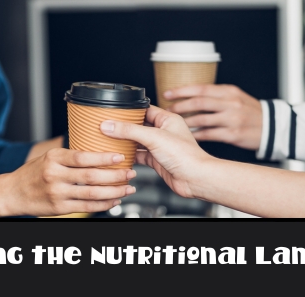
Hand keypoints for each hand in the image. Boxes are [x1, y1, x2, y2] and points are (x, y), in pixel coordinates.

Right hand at [0, 148, 136, 215]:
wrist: (13, 193)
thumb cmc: (33, 173)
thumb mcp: (48, 157)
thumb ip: (70, 156)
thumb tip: (98, 150)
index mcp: (54, 158)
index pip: (83, 157)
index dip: (103, 158)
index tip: (120, 156)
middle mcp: (55, 175)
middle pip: (91, 176)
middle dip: (115, 175)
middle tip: (130, 172)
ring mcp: (57, 193)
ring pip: (92, 193)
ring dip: (114, 191)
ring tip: (128, 188)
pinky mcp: (59, 208)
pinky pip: (87, 207)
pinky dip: (103, 204)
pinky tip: (114, 200)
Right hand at [100, 106, 214, 198]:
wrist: (195, 179)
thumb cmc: (185, 156)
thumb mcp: (154, 137)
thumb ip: (130, 130)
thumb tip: (110, 125)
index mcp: (167, 119)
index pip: (145, 109)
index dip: (130, 110)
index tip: (114, 112)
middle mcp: (164, 132)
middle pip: (139, 126)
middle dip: (125, 127)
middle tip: (109, 126)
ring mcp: (160, 147)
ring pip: (138, 141)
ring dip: (126, 142)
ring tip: (110, 139)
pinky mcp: (157, 161)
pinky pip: (140, 155)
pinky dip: (130, 156)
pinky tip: (120, 155)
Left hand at [164, 84, 262, 149]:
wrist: (272, 127)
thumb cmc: (250, 111)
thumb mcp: (236, 97)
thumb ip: (216, 95)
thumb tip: (189, 95)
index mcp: (229, 91)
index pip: (201, 88)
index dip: (182, 90)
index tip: (167, 93)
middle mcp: (230, 104)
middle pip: (199, 103)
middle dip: (179, 106)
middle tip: (167, 110)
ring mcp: (232, 119)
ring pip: (202, 119)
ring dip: (185, 122)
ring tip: (174, 124)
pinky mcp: (233, 134)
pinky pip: (208, 134)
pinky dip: (195, 135)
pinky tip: (187, 135)